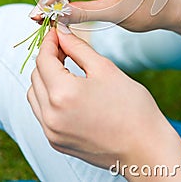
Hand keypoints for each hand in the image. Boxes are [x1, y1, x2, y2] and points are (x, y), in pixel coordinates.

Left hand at [27, 25, 171, 169]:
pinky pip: (42, 113)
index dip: (49, 42)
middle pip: (36, 76)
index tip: (57, 33)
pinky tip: (67, 90)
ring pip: (35, 95)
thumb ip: (78, 48)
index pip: (43, 60)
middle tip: (65, 48)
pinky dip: (48, 97)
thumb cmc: (132, 108)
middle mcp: (51, 116)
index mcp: (62, 94)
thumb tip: (62, 34)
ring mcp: (52, 132)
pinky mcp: (56, 142)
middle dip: (47, 58)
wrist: (145, 148)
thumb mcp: (104, 68)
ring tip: (66, 68)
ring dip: (45, 78)